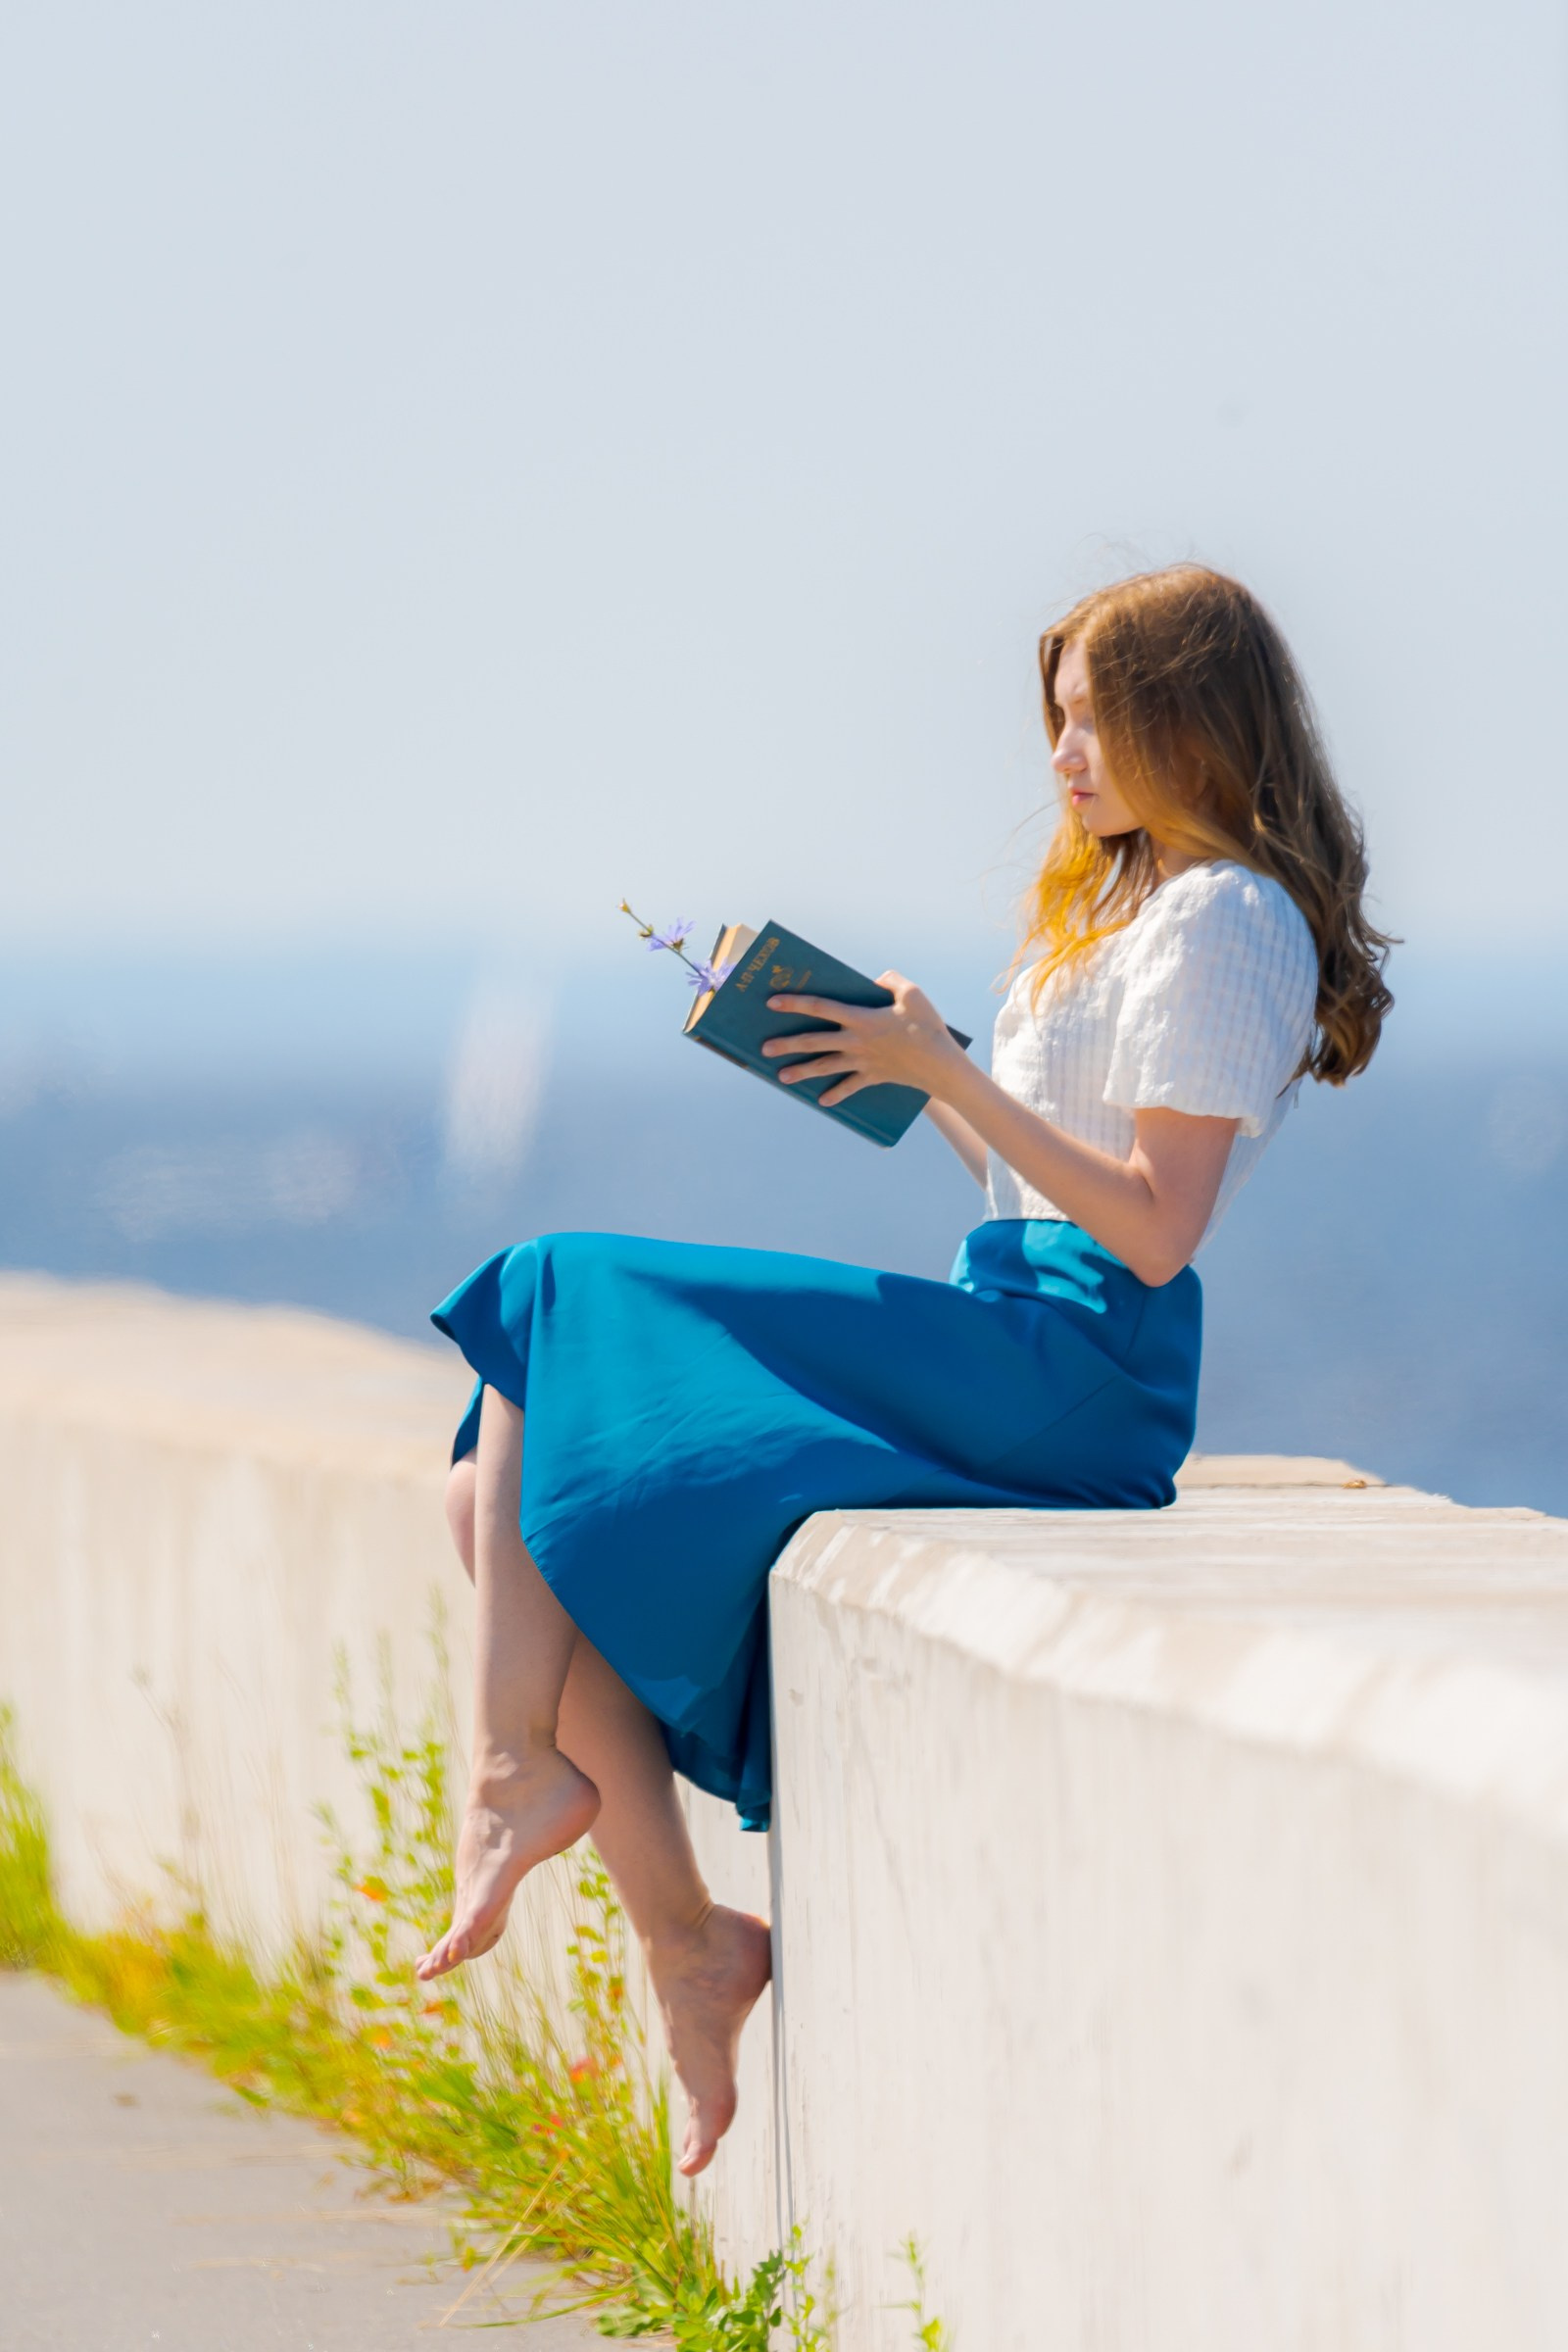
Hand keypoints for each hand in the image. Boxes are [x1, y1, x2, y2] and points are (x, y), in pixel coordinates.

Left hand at [761, 970, 961, 1106]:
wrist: (941, 1066)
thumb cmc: (928, 1027)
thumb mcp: (912, 994)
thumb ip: (891, 981)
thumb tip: (875, 980)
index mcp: (862, 1019)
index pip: (821, 1008)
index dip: (796, 1003)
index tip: (772, 1002)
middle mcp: (856, 1042)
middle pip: (814, 1041)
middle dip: (787, 1044)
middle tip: (764, 1047)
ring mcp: (862, 1062)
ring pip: (825, 1066)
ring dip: (802, 1071)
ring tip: (781, 1076)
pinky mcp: (873, 1076)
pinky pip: (850, 1086)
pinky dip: (837, 1094)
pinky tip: (822, 1100)